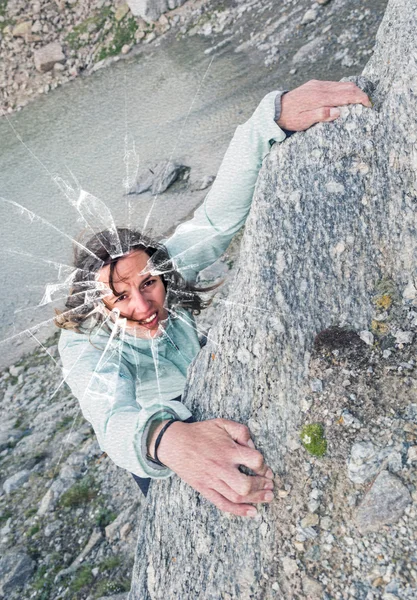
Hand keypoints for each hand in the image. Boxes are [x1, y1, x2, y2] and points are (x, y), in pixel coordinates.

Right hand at [155, 418, 273, 516]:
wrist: (175, 443)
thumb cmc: (201, 433)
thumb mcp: (222, 423)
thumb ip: (241, 431)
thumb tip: (252, 446)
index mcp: (228, 450)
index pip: (254, 461)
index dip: (264, 466)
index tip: (266, 469)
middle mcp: (221, 467)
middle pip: (246, 485)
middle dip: (262, 487)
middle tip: (270, 486)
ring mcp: (212, 480)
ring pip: (237, 497)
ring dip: (256, 499)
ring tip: (267, 497)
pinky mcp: (205, 489)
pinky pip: (223, 504)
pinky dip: (239, 511)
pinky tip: (252, 512)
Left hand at [277, 79, 371, 131]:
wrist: (275, 109)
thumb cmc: (290, 118)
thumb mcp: (303, 121)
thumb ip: (320, 115)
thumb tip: (337, 112)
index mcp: (319, 97)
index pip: (345, 95)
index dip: (360, 98)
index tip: (369, 105)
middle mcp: (320, 87)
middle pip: (346, 86)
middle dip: (360, 94)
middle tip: (368, 104)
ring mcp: (317, 84)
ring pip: (341, 84)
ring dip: (353, 91)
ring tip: (360, 102)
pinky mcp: (315, 84)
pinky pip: (334, 85)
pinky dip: (344, 90)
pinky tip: (346, 98)